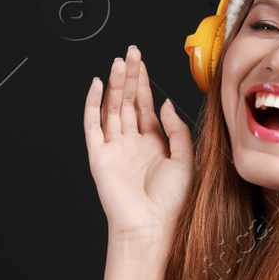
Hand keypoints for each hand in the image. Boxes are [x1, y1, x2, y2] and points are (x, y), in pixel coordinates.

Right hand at [83, 45, 193, 242]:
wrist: (152, 226)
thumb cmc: (171, 202)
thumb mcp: (186, 159)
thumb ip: (176, 129)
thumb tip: (165, 102)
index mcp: (152, 143)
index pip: (145, 105)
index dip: (144, 82)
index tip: (142, 62)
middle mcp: (131, 143)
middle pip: (128, 101)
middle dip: (129, 76)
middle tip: (131, 52)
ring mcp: (114, 148)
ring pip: (112, 108)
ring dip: (115, 85)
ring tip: (118, 63)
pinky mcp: (99, 155)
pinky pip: (93, 125)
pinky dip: (93, 104)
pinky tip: (97, 86)